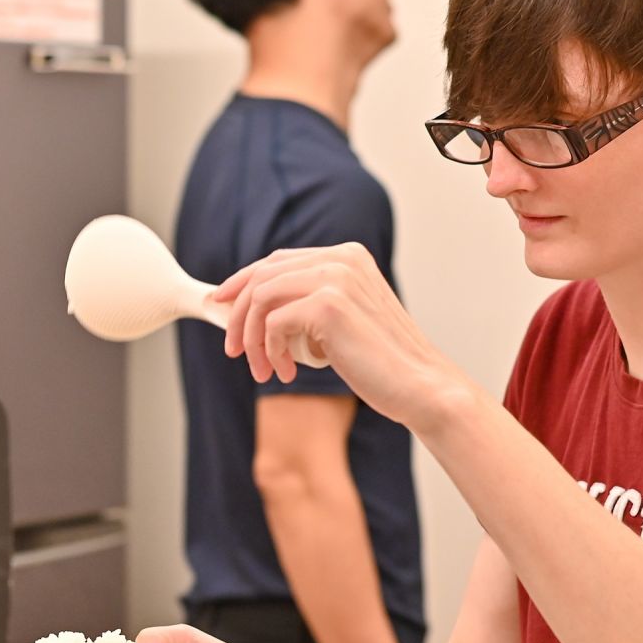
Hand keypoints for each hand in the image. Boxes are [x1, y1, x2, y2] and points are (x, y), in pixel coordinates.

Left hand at [212, 243, 468, 430]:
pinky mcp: (327, 306)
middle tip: (234, 350)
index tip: (221, 305)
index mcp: (348, 256)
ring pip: (261, 298)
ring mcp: (336, 278)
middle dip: (239, 314)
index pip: (277, 261)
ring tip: (264, 370)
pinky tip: (286, 373)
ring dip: (253, 339)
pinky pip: (273, 323)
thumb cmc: (383, 363)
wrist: (421, 387)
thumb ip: (311, 304)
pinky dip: (270, 351)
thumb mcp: (345, 322)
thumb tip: (255, 308)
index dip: (242, 282)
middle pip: (262, 275)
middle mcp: (342, 259)